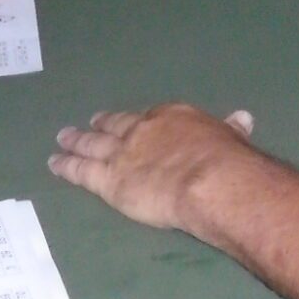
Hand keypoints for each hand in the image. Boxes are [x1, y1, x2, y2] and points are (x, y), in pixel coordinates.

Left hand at [49, 105, 256, 230]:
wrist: (210, 179)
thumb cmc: (227, 160)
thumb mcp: (231, 137)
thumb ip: (230, 129)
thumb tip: (243, 118)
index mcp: (171, 119)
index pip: (148, 118)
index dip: (135, 121)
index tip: (128, 121)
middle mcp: (142, 131)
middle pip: (114, 125)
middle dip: (100, 124)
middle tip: (88, 122)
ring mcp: (122, 154)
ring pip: (92, 145)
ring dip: (75, 140)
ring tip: (63, 137)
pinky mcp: (109, 181)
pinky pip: (82, 171)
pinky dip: (66, 166)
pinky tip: (54, 163)